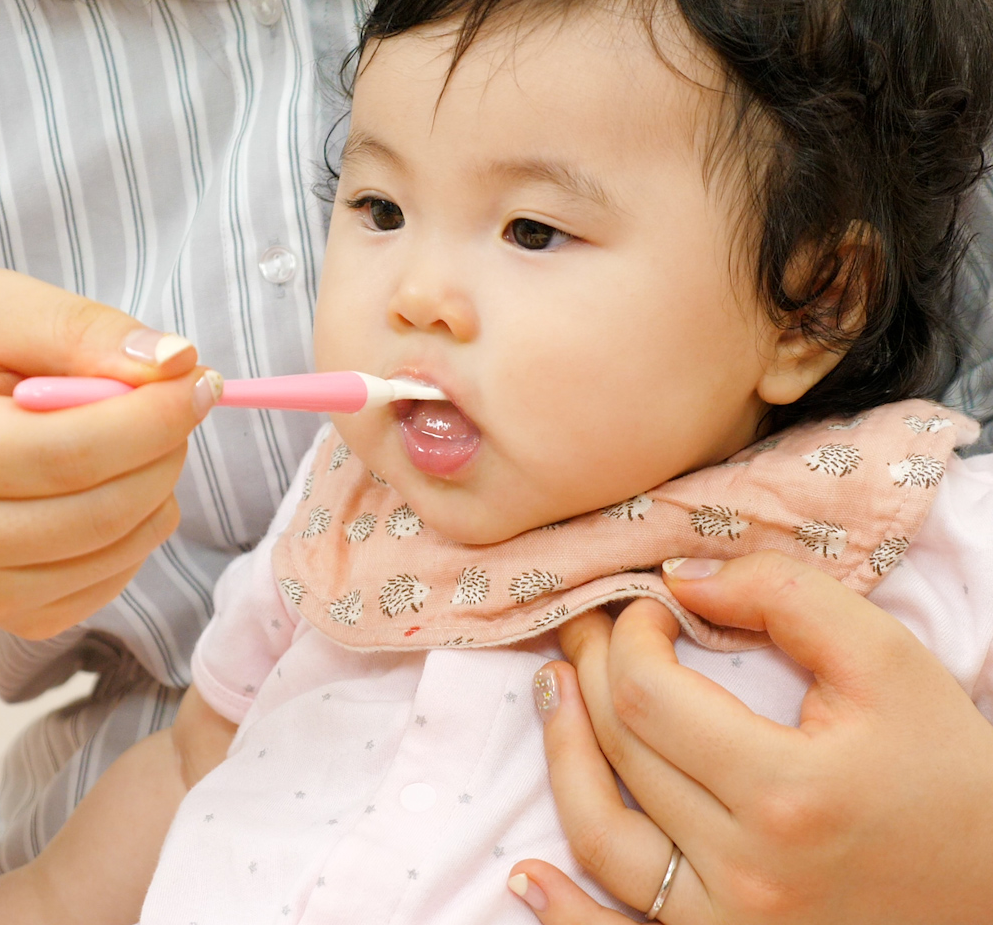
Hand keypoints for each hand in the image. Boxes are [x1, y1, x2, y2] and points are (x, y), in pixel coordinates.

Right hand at [0, 269, 218, 653]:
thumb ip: (82, 328)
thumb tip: (177, 360)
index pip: (69, 453)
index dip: (154, 418)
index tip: (199, 383)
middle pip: (101, 511)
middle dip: (166, 452)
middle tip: (180, 407)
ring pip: (116, 549)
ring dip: (160, 489)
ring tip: (142, 442)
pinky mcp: (11, 618)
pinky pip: (112, 580)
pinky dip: (139, 530)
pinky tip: (115, 487)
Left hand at [509, 551, 992, 923]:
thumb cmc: (948, 770)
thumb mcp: (884, 659)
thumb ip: (783, 595)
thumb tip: (680, 579)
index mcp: (786, 794)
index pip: (648, 695)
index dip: (629, 634)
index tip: (647, 607)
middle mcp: (748, 876)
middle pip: (620, 751)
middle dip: (590, 669)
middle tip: (589, 626)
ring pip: (602, 838)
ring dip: (559, 756)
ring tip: (549, 690)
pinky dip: (564, 914)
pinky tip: (521, 877)